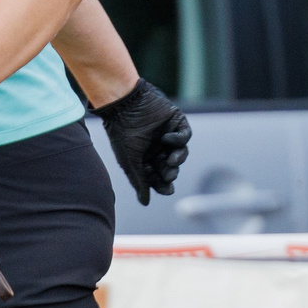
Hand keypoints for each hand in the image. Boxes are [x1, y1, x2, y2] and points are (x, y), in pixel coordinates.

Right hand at [96, 78, 189, 204]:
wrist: (123, 104)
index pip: (157, 175)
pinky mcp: (175, 120)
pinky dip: (179, 139)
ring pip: (180, 152)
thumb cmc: (123, 133)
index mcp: (145, 156)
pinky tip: (167, 138)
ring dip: (178, 159)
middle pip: (170, 165)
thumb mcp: (130, 162)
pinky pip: (184, 135)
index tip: (168, 190)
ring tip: (172, 161)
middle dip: (171, 172)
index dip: (162, 183)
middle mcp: (157, 146)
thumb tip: (145, 203)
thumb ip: (140, 181)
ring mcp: (167, 133)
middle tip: (169, 174)